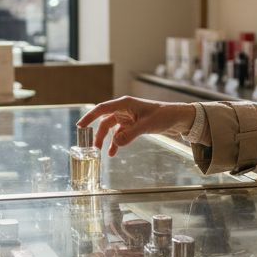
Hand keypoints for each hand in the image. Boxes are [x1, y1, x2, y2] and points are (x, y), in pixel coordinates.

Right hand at [77, 97, 194, 156]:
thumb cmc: (163, 116)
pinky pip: (120, 134)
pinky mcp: (133, 125)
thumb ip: (129, 135)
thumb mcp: (146, 125)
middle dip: (98, 134)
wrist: (177, 118)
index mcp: (125, 104)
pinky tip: (114, 153)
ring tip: (101, 152)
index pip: (102, 109)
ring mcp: (128, 117)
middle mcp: (124, 109)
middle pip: (105, 121)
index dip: (90, 116)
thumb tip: (114, 143)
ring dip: (106, 139)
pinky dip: (116, 143)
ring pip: (111, 129)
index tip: (80, 126)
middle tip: (92, 147)